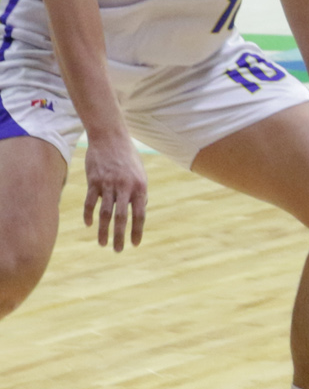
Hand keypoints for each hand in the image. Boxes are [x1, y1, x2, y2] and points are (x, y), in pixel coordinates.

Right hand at [81, 131, 147, 251]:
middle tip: (118, 251)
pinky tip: (88, 225)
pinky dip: (88, 214)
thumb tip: (140, 211)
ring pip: (104, 213)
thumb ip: (140, 193)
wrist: (110, 137)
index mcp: (140, 188)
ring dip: (103, 230)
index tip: (134, 244)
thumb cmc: (128, 158)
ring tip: (103, 243)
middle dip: (120, 236)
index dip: (137, 231)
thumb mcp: (141, 174)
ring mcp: (108, 184)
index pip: (140, 215)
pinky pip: (90, 201)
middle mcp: (125, 188)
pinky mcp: (93, 180)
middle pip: (122, 218)